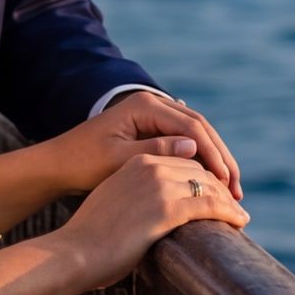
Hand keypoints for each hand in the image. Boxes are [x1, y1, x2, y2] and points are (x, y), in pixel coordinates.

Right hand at [58, 153, 248, 288]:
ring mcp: (159, 186)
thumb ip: (133, 199)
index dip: (203, 176)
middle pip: (199, 169)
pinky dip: (229, 213)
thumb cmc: (88, 239)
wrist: (73, 252)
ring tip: (240, 215)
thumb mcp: (113, 205)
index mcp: (135, 163)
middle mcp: (149, 167)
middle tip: (235, 203)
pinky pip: (209, 205)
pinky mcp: (166, 208)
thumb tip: (146, 214)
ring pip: (208, 185)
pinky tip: (239, 222)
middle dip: (220, 185)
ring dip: (229, 200)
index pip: (182, 160)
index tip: (216, 191)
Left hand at [60, 91, 243, 199]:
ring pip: (197, 134)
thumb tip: (195, 146)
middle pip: (201, 127)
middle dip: (222, 158)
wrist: (57, 164)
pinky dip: (202, 161)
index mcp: (144, 105)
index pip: (192, 126)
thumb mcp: (118, 160)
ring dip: (216, 160)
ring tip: (231, 190)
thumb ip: (156, 151)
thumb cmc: (82, 163)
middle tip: (237, 190)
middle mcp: (152, 103)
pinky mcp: (152, 129)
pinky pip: (186, 141)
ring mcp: (153, 115)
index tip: (227, 182)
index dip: (214, 154)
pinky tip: (213, 181)